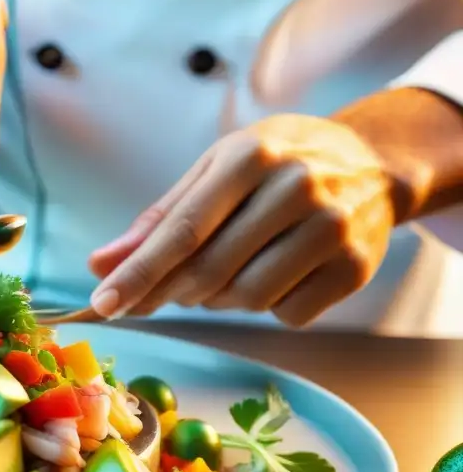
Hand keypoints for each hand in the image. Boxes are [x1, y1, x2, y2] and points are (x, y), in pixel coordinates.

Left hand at [88, 114, 399, 327]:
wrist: (372, 165)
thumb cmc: (275, 166)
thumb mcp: (216, 171)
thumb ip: (159, 219)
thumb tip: (99, 265)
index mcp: (250, 157)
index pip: (182, 229)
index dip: (138, 273)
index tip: (102, 305)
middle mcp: (296, 188)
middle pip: (210, 269)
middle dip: (172, 292)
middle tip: (161, 292)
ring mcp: (332, 228)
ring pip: (248, 297)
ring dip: (220, 300)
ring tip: (228, 270)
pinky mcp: (355, 267)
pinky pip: (288, 314)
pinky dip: (268, 307)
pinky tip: (273, 275)